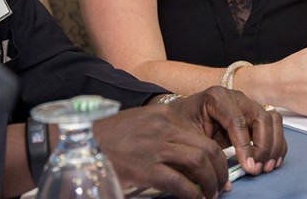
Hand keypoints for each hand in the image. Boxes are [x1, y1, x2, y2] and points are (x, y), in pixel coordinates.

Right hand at [94, 88, 285, 198]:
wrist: (83, 143)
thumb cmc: (111, 138)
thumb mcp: (142, 124)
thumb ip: (165, 134)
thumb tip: (188, 154)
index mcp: (165, 115)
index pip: (201, 134)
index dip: (216, 155)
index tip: (220, 170)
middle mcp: (164, 127)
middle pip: (206, 148)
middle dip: (220, 170)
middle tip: (222, 186)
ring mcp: (155, 147)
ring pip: (199, 162)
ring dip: (211, 183)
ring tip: (212, 195)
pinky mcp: (146, 169)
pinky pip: (180, 183)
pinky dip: (193, 195)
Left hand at [169, 86, 286, 175]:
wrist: (184, 114)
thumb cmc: (184, 123)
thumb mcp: (187, 134)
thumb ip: (205, 151)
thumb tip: (223, 178)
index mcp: (216, 97)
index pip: (237, 120)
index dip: (245, 146)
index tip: (248, 168)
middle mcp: (236, 97)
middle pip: (260, 117)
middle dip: (263, 146)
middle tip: (258, 169)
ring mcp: (247, 104)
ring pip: (272, 119)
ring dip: (274, 145)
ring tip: (267, 167)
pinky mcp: (254, 115)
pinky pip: (274, 125)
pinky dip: (277, 143)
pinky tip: (272, 161)